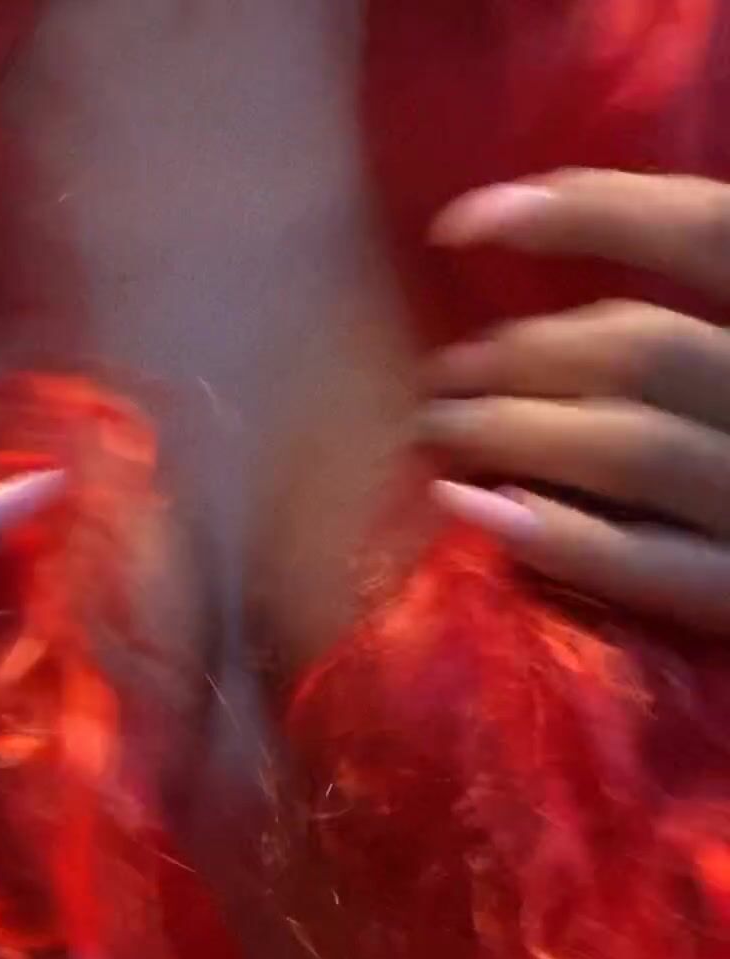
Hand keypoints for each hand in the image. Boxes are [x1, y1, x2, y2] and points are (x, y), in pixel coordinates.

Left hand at [416, 170, 729, 632]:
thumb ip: (709, 305)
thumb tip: (575, 220)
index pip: (706, 229)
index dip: (583, 212)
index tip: (460, 224)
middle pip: (644, 350)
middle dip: (524, 353)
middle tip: (443, 372)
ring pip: (631, 448)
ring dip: (515, 431)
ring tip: (438, 428)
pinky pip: (645, 564)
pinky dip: (555, 533)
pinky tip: (468, 509)